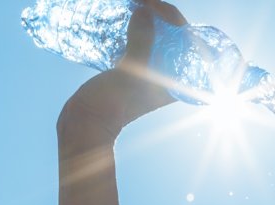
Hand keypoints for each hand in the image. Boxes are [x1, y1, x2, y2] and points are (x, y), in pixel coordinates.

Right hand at [58, 0, 189, 137]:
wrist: (87, 123)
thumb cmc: (112, 104)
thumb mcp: (130, 72)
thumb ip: (142, 42)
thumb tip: (145, 10)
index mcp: (178, 80)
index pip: (187, 40)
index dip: (173, 17)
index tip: (151, 5)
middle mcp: (169, 75)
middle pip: (173, 36)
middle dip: (160, 15)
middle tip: (139, 2)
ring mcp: (151, 72)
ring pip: (156, 37)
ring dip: (147, 19)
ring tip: (133, 6)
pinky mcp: (133, 69)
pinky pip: (139, 42)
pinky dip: (134, 28)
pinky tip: (124, 17)